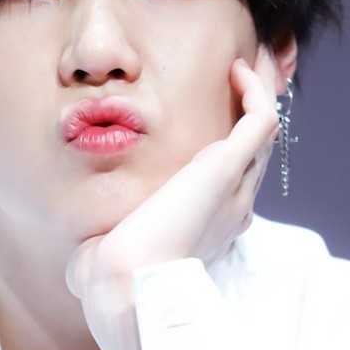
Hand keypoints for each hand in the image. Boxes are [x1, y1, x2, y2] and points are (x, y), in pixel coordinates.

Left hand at [66, 47, 277, 349]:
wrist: (126, 286)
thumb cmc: (112, 281)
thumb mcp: (111, 258)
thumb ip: (106, 250)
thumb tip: (84, 255)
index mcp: (209, 229)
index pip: (233, 183)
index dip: (231, 148)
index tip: (216, 120)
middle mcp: (232, 208)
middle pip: (256, 151)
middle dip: (251, 112)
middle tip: (243, 76)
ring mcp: (235, 188)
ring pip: (265, 131)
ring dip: (261, 93)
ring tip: (247, 62)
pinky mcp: (226, 168)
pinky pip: (261, 119)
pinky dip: (256, 92)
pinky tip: (237, 69)